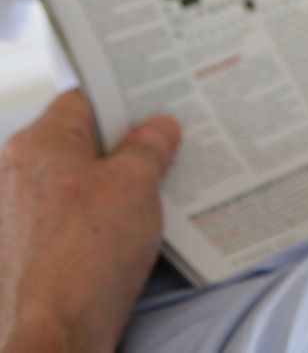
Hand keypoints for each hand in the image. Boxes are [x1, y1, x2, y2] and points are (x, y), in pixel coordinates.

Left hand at [0, 91, 180, 352]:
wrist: (55, 331)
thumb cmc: (87, 256)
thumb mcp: (138, 184)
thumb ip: (150, 146)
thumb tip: (158, 128)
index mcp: (38, 144)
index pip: (85, 99)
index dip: (126, 99)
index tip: (160, 103)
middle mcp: (16, 173)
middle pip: (82, 142)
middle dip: (127, 146)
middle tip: (170, 148)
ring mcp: (18, 214)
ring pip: (79, 181)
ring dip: (117, 184)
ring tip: (158, 192)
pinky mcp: (27, 250)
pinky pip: (72, 217)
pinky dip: (102, 217)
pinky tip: (132, 230)